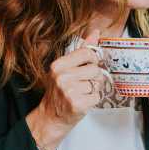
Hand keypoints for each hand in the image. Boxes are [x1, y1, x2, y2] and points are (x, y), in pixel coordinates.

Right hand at [26, 29, 106, 149]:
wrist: (50, 116)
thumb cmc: (59, 91)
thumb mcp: (65, 68)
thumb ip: (81, 51)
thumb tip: (95, 33)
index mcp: (58, 65)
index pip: (87, 53)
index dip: (93, 59)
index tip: (90, 64)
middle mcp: (62, 77)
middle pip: (95, 69)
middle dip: (94, 77)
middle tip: (84, 83)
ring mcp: (69, 91)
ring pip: (97, 83)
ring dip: (94, 89)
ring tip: (82, 92)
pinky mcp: (77, 104)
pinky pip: (97, 96)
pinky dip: (93, 99)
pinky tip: (83, 101)